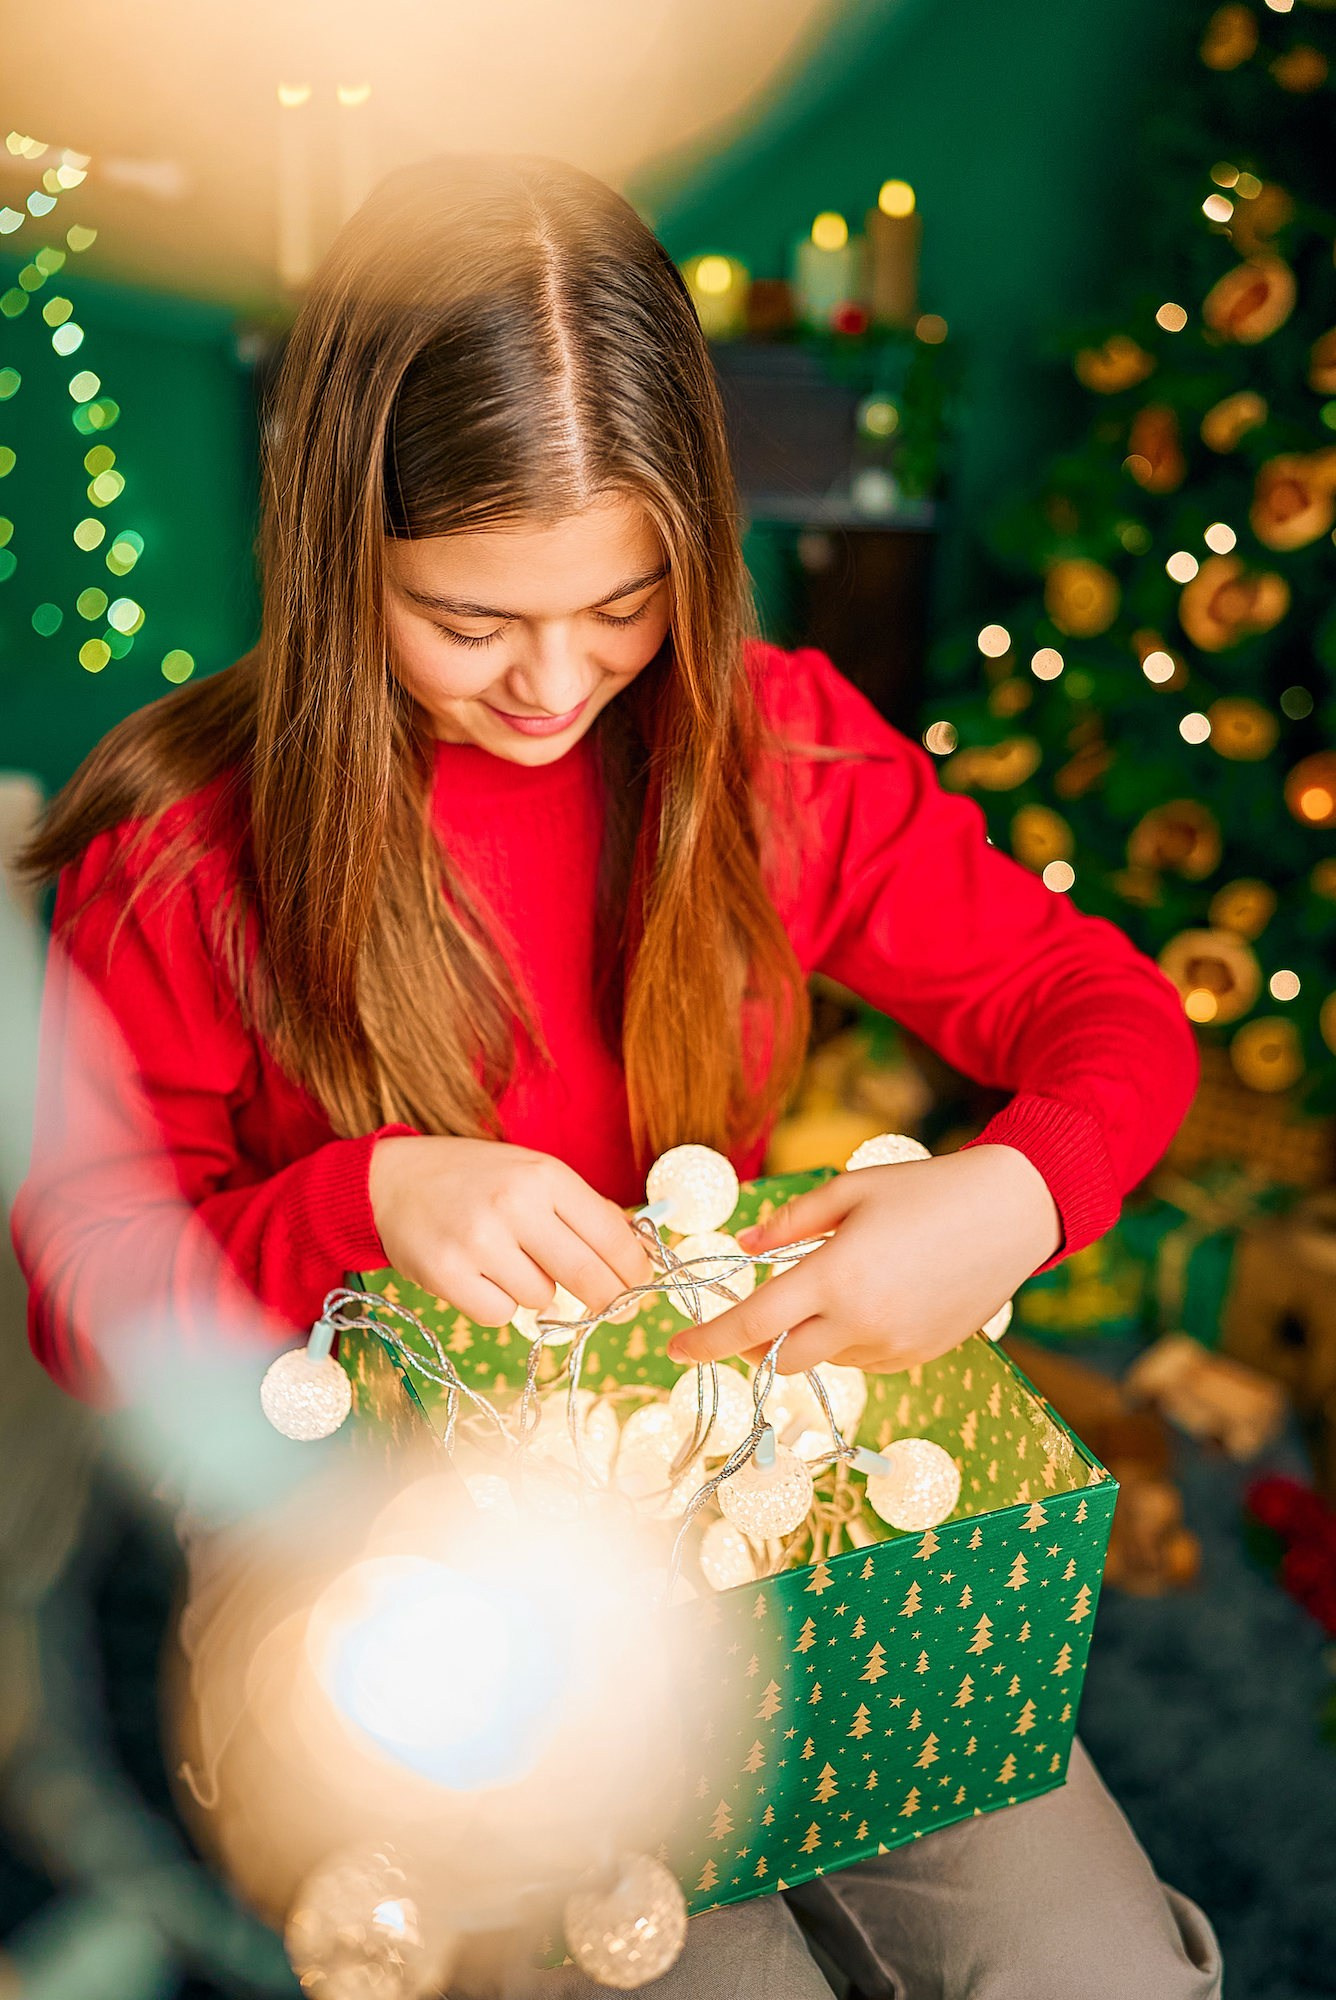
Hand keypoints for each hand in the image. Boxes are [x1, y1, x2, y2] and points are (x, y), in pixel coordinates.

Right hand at [368, 1136, 653, 1325]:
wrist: (393, 1179)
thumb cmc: (476, 1180)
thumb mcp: (533, 1174)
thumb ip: (583, 1210)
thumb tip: (637, 1255)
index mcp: (545, 1175)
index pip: (612, 1236)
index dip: (635, 1269)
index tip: (640, 1284)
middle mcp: (515, 1204)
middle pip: (588, 1276)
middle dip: (607, 1300)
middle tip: (610, 1307)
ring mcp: (479, 1240)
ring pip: (542, 1298)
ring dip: (536, 1292)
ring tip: (509, 1263)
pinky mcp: (447, 1273)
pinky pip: (500, 1314)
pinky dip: (498, 1304)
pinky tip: (482, 1277)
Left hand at [665, 1145, 1060, 1374]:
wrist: (1011, 1212)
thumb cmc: (925, 1190)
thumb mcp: (848, 1191)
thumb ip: (789, 1223)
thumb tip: (743, 1246)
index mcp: (834, 1276)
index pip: (751, 1324)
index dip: (706, 1341)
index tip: (674, 1350)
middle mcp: (861, 1322)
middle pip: (781, 1358)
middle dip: (758, 1343)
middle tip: (759, 1310)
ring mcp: (894, 1345)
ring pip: (825, 1359)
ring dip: (812, 1334)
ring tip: (847, 1279)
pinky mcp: (919, 1356)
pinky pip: (865, 1359)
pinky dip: (851, 1338)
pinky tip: (879, 1295)